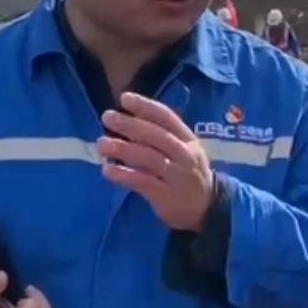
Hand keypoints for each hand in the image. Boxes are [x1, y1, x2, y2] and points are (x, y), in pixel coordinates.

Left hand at [96, 92, 216, 231]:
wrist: (206, 209)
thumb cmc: (187, 173)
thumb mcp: (184, 150)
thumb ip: (162, 136)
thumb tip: (127, 119)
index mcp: (188, 139)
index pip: (167, 118)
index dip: (146, 106)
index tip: (124, 98)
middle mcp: (185, 155)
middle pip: (157, 136)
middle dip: (131, 125)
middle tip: (107, 117)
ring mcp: (178, 176)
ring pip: (150, 158)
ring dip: (124, 149)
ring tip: (102, 144)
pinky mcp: (168, 196)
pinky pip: (144, 183)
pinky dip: (125, 175)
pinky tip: (107, 170)